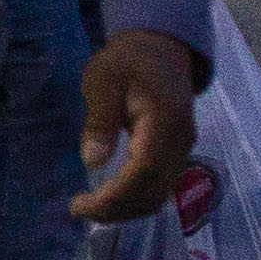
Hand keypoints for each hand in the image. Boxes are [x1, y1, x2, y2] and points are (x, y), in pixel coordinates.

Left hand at [72, 27, 200, 220]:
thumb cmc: (127, 62)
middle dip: (117, 209)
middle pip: (154, 191)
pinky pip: (159, 186)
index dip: (116, 195)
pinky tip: (109, 198)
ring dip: (126, 209)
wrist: (161, 50)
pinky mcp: (176, 154)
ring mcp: (182, 151)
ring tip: (89, 208)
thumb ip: (100, 120)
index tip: (83, 204)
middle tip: (78, 209)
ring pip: (159, 194)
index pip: (145, 171)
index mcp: (165, 122)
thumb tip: (93, 161)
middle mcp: (181, 143)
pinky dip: (135, 198)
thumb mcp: (103, 81)